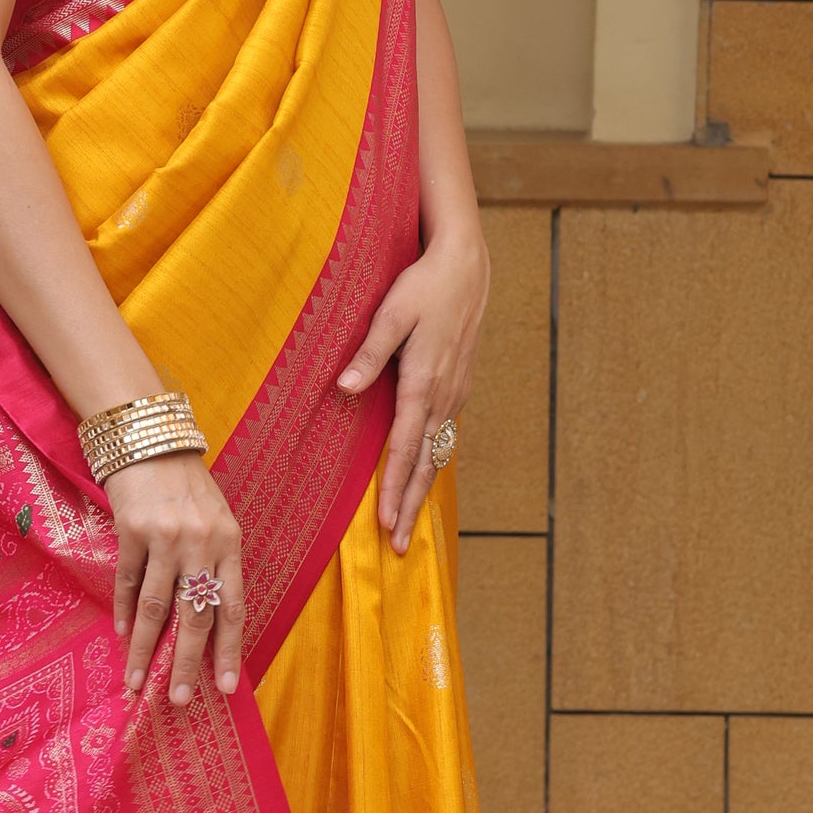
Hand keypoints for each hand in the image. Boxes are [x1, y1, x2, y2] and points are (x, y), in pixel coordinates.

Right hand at [109, 451, 247, 706]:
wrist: (150, 439)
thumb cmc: (187, 486)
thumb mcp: (216, 520)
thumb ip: (216, 563)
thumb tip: (208, 623)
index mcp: (229, 542)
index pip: (232, 606)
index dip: (230, 649)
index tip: (227, 687)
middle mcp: (200, 543)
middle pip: (195, 615)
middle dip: (188, 662)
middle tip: (181, 699)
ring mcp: (164, 538)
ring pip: (156, 607)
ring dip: (146, 650)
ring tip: (138, 683)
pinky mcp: (131, 531)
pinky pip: (128, 583)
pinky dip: (124, 613)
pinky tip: (123, 637)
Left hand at [337, 225, 489, 554]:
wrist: (466, 266)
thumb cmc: (423, 285)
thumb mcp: (391, 313)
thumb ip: (369, 353)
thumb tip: (346, 388)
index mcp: (424, 382)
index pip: (405, 447)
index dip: (394, 488)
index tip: (386, 522)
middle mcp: (444, 395)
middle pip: (426, 463)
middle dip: (410, 505)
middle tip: (399, 545)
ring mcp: (455, 392)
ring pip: (437, 452)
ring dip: (421, 488)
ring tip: (408, 522)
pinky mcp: (459, 385)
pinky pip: (444, 434)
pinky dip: (431, 461)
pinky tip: (422, 474)